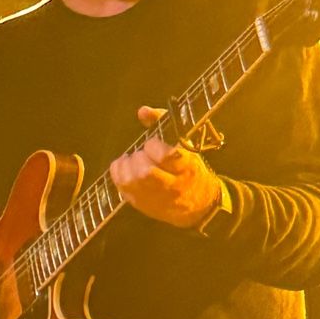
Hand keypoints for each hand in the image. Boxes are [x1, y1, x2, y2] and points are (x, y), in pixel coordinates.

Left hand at [109, 105, 223, 228]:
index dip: (153, 146)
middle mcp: (174, 186)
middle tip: (140, 154)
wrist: (200, 203)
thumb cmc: (189, 167)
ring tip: (130, 161)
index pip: (166, 156)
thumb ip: (163, 122)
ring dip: (125, 167)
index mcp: (187, 166)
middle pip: (146, 173)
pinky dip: (119, 177)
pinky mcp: (146, 207)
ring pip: (133, 184)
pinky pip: (125, 192)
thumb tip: (143, 111)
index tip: (151, 143)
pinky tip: (124, 170)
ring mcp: (159, 199)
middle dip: (137, 158)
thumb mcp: (184, 143)